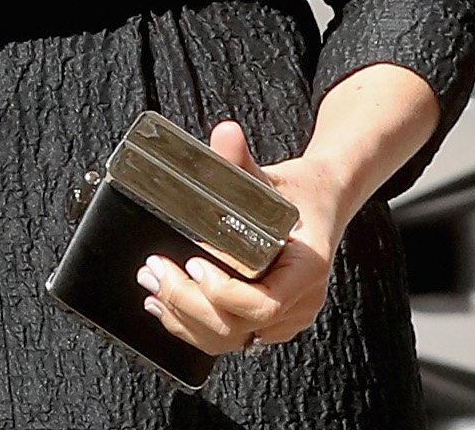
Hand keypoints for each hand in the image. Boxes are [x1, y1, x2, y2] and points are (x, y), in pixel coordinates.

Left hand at [139, 122, 345, 357]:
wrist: (322, 203)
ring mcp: (284, 318)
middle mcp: (299, 303)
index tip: (192, 263)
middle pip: (238, 327)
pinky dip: (193, 326)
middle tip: (155, 271)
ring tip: (152, 286)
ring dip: (183, 320)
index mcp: (306, 270)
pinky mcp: (267, 321)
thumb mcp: (272, 175)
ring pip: (229, 339)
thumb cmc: (301, 193)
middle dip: (187, 304)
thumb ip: (242, 160)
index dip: (222, 293)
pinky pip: (230, 336)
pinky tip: (165, 305)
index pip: (263, 304)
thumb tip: (225, 134)